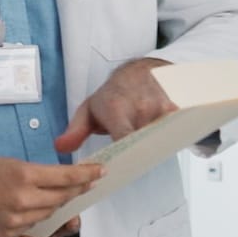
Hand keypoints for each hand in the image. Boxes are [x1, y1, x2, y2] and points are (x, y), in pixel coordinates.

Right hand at [0, 159, 102, 236]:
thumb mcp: (8, 162)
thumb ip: (33, 172)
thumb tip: (55, 178)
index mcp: (23, 175)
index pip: (65, 177)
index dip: (86, 175)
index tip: (100, 171)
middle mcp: (23, 199)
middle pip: (63, 197)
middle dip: (78, 189)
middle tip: (90, 182)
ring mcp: (17, 219)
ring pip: (51, 212)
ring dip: (61, 203)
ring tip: (68, 194)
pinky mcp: (9, 233)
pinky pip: (34, 225)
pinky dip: (40, 216)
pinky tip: (42, 208)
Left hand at [55, 57, 175, 153]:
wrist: (141, 72)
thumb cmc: (113, 95)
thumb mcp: (89, 110)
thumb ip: (75, 131)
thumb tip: (60, 148)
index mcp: (116, 108)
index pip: (123, 138)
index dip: (123, 154)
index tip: (120, 164)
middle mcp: (141, 106)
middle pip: (143, 143)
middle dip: (138, 154)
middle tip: (130, 159)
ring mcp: (161, 106)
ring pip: (160, 139)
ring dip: (153, 146)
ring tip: (143, 147)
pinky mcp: (177, 107)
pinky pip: (174, 130)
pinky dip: (167, 137)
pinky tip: (159, 138)